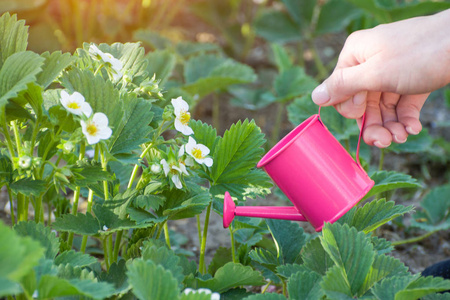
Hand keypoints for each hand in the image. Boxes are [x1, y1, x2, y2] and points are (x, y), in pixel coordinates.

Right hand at [311, 9, 449, 147]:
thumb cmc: (419, 53)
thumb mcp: (375, 73)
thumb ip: (343, 86)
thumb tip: (314, 97)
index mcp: (356, 55)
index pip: (340, 90)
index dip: (351, 109)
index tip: (364, 115)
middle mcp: (370, 62)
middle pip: (362, 102)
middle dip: (373, 124)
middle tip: (385, 143)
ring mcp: (392, 71)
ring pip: (382, 106)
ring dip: (390, 126)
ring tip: (402, 137)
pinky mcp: (411, 80)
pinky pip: (401, 104)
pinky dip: (405, 118)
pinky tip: (412, 128)